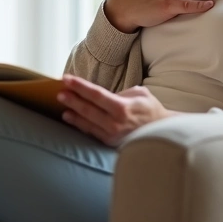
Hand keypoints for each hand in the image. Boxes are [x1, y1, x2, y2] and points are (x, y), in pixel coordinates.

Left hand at [57, 74, 175, 146]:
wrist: (162, 131)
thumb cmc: (150, 109)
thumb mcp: (139, 93)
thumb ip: (120, 93)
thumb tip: (103, 95)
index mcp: (123, 107)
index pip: (96, 94)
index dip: (79, 86)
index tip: (66, 79)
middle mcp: (115, 122)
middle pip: (88, 109)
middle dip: (72, 99)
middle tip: (60, 91)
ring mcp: (112, 134)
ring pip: (87, 122)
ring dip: (73, 112)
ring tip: (62, 104)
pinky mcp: (110, 142)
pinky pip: (91, 131)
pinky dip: (79, 124)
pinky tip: (71, 117)